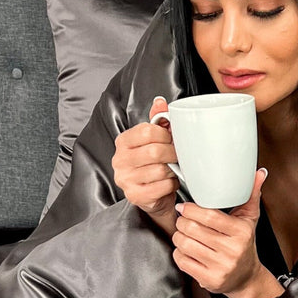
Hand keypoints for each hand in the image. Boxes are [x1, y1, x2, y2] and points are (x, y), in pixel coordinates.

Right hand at [112, 97, 178, 227]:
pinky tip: (169, 183)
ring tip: (172, 170)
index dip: (165, 135)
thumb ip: (157, 120)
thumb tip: (160, 102)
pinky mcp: (135, 196)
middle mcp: (120, 160)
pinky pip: (162, 187)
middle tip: (178, 156)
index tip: (171, 139)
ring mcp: (125, 179)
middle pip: (154, 151)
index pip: (147, 131)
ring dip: (172, 170)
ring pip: (160, 170)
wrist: (152, 195)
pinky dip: (171, 185)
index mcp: (123, 142)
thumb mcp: (153, 140)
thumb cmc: (153, 164)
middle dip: (172, 153)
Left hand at [172, 169, 283, 297]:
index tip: (184, 207)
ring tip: (185, 234)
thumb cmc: (244, 245)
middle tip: (184, 220)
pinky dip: (179, 253)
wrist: (246, 277)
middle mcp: (232, 251)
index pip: (210, 216)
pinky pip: (182, 261)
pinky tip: (187, 250)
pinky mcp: (209, 280)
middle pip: (193, 229)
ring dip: (178, 237)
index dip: (191, 209)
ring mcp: (220, 267)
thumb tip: (260, 173)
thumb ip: (251, 195)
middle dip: (182, 222)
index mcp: (241, 233)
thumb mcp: (249, 219)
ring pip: (185, 244)